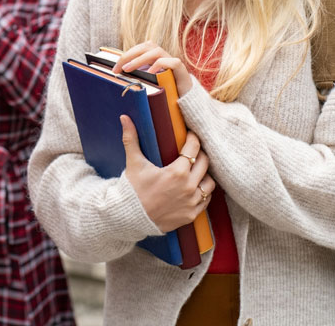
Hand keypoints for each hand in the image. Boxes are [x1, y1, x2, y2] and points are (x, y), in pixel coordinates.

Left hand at [114, 41, 193, 95]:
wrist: (187, 106)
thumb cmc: (165, 96)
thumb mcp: (148, 88)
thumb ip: (138, 80)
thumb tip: (118, 78)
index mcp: (155, 60)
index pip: (140, 49)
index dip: (126, 55)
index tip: (114, 69)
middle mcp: (164, 58)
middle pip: (147, 46)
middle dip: (130, 55)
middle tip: (119, 68)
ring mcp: (174, 63)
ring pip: (157, 51)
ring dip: (140, 59)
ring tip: (129, 69)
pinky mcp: (183, 72)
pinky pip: (173, 62)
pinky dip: (160, 65)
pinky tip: (150, 72)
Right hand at [120, 116, 215, 231]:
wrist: (129, 217)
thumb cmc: (132, 188)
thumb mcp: (134, 162)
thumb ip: (131, 138)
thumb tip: (124, 118)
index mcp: (177, 172)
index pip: (194, 148)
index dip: (193, 139)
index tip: (191, 136)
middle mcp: (188, 187)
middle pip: (205, 163)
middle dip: (200, 154)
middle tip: (193, 152)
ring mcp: (191, 202)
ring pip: (210, 183)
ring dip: (205, 175)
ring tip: (197, 171)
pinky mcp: (191, 215)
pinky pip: (206, 201)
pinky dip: (203, 193)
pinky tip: (196, 188)